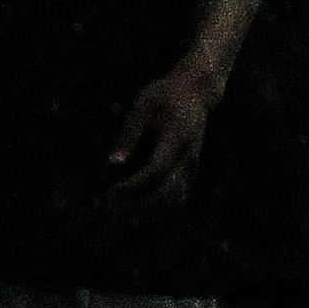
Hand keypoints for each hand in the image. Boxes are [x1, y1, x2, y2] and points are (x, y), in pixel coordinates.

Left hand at [107, 61, 217, 207]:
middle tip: (110, 207)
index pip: (156, 171)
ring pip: (174, 203)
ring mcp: (193, 167)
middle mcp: (188, 157)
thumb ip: (129, 132)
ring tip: (119, 214)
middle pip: (166, 194)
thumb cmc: (165, 95)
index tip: (110, 192)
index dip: (133, 187)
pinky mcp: (191, 173)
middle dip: (137, 207)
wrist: (198, 92)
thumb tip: (112, 162)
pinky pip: (177, 201)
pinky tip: (135, 214)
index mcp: (177, 137)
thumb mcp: (144, 103)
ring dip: (147, 213)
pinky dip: (157, 212)